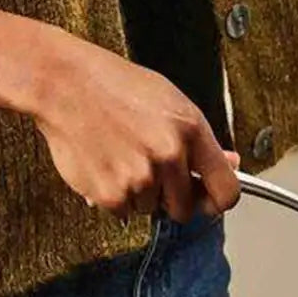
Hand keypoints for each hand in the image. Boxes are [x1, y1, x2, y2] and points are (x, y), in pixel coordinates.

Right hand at [31, 32, 240, 223]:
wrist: (67, 85)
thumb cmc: (119, 88)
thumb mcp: (173, 103)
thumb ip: (202, 141)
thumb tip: (230, 162)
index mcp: (192, 131)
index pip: (227, 190)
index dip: (218, 200)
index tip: (210, 200)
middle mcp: (170, 156)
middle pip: (186, 208)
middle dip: (173, 197)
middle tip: (154, 172)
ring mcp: (140, 178)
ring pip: (151, 209)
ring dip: (141, 194)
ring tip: (124, 157)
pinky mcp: (110, 194)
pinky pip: (123, 212)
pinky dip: (115, 197)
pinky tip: (107, 165)